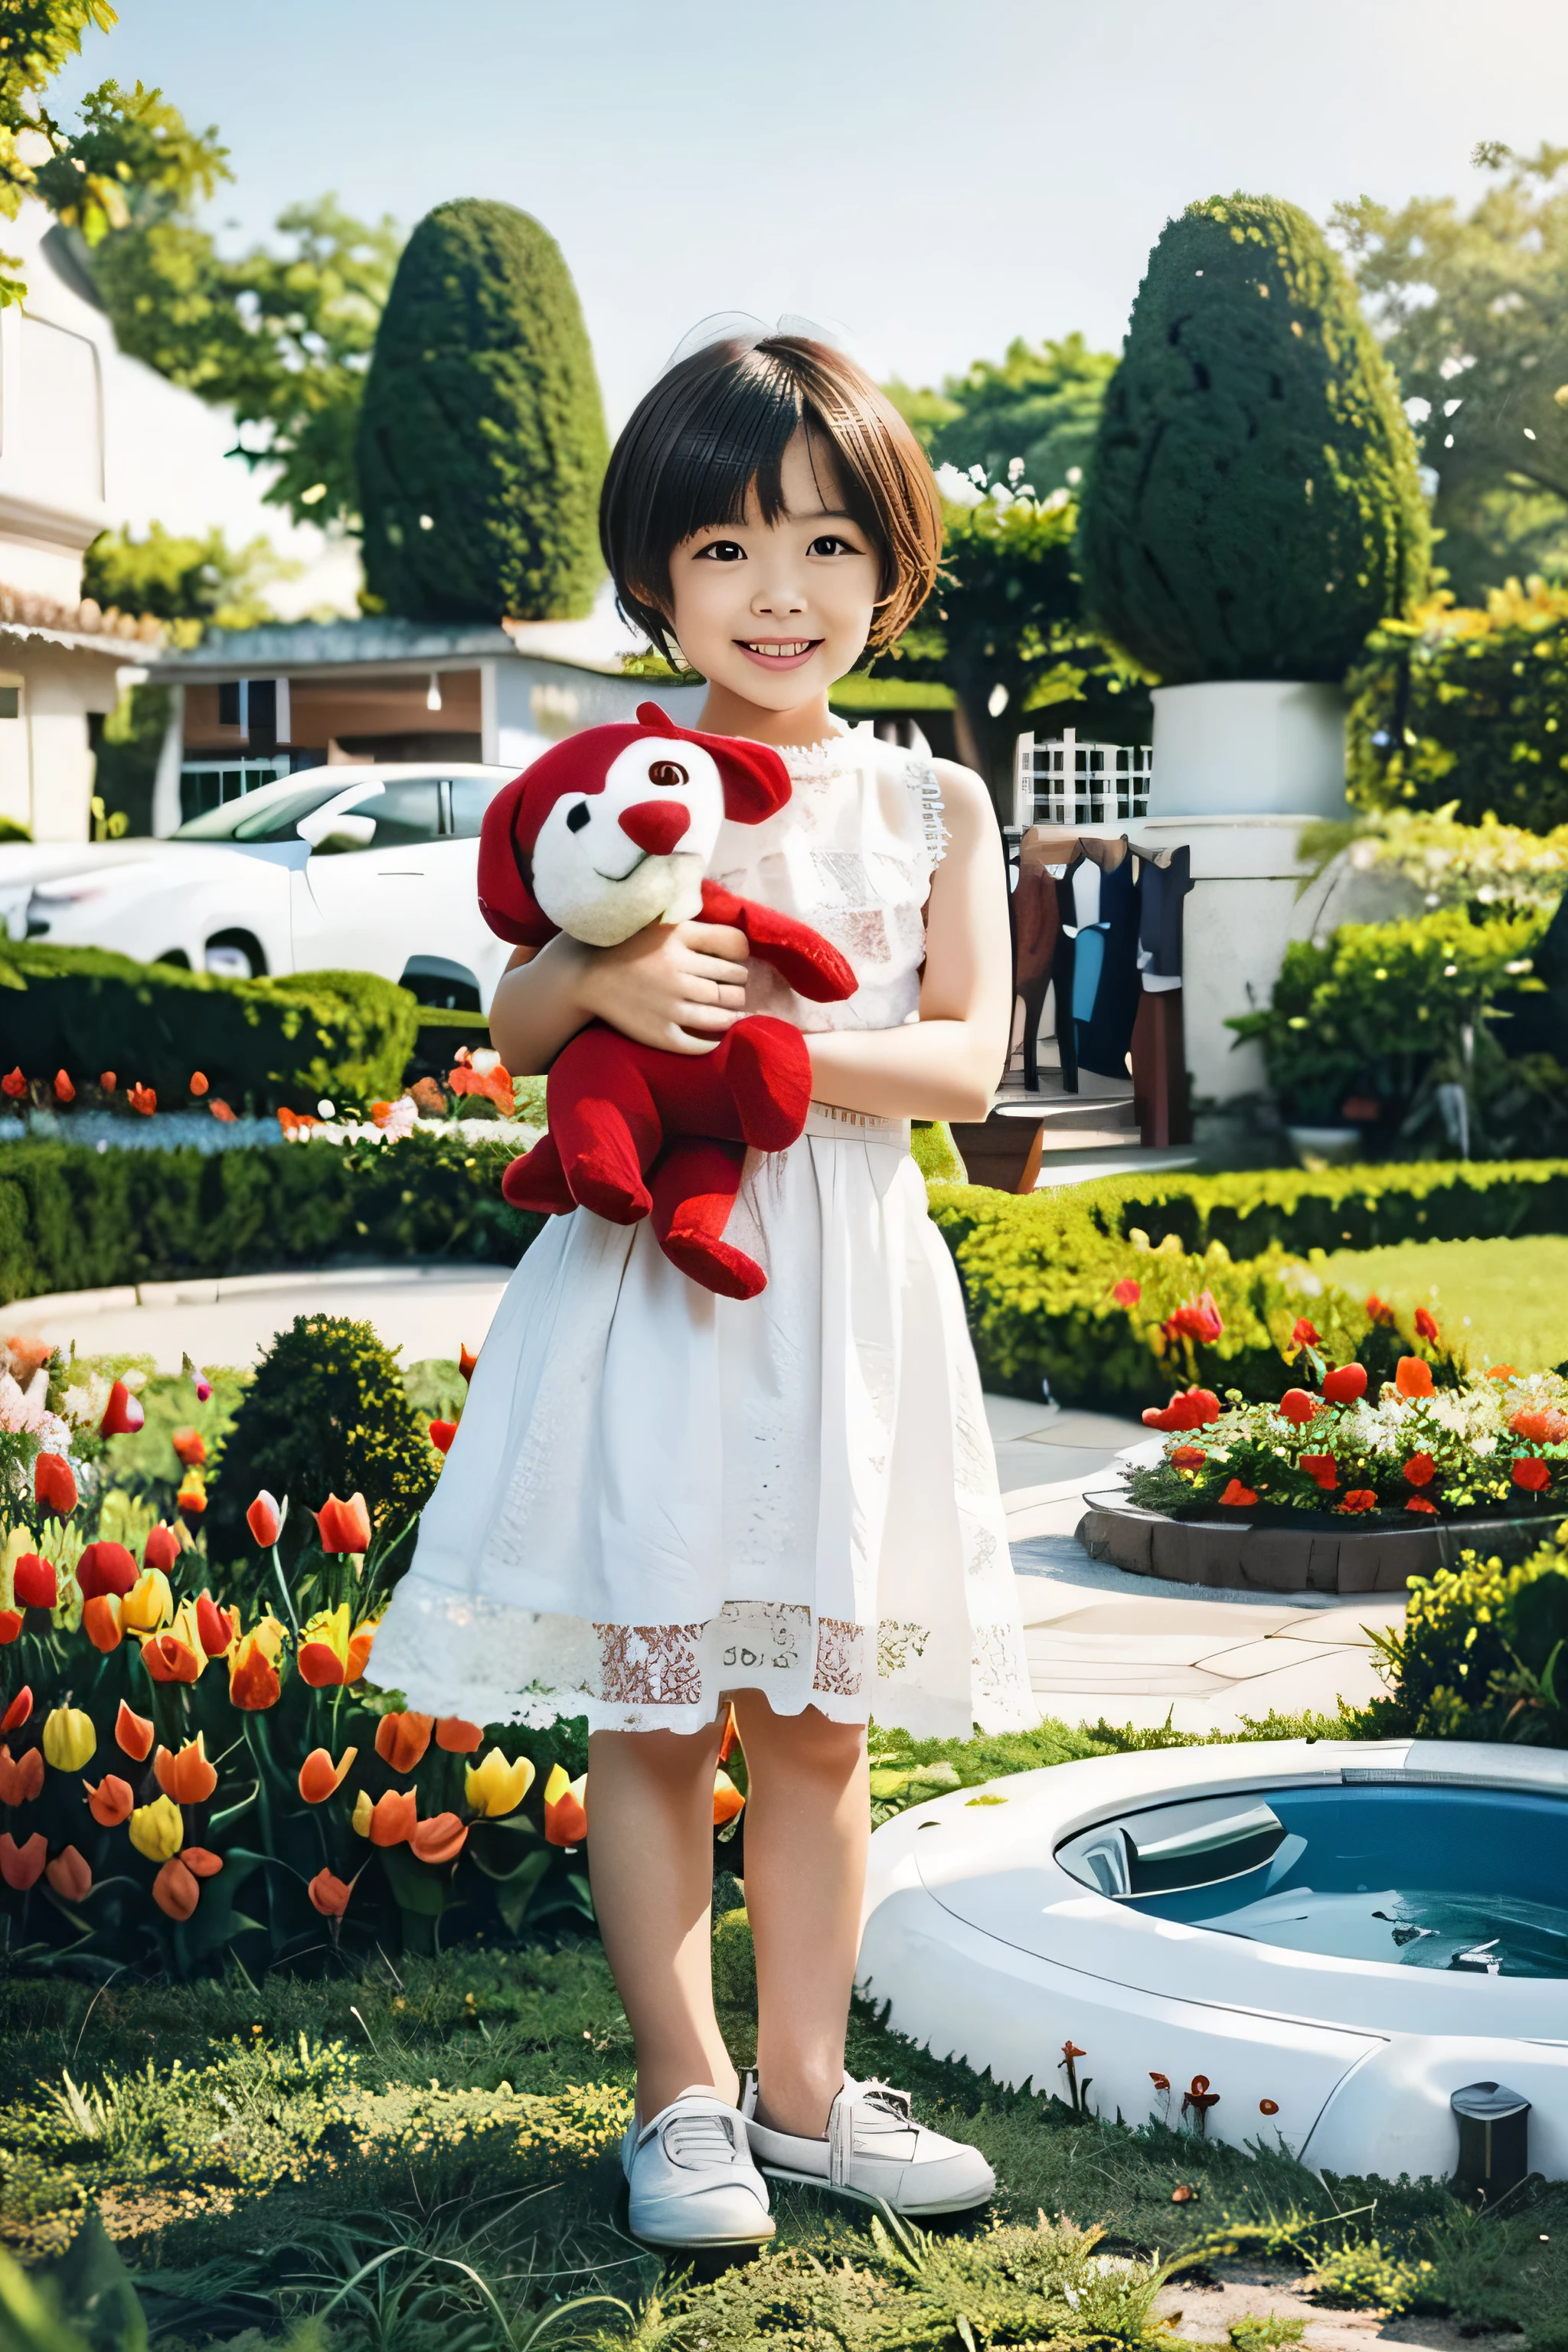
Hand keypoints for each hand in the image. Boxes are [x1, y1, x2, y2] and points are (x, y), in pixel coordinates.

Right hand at [574, 919, 750, 1054]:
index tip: (737, 962)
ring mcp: (670, 1005)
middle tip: (735, 990)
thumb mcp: (661, 926)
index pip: (735, 946)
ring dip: (733, 1014)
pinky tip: (714, 1035)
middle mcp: (677, 970)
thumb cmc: (628, 948)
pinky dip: (714, 1041)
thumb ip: (695, 929)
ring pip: (723, 1014)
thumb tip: (739, 943)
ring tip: (731, 1012)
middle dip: (739, 986)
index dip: (742, 956)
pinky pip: (701, 1043)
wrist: (585, 976)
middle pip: (733, 982)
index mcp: (678, 938)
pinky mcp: (660, 1033)